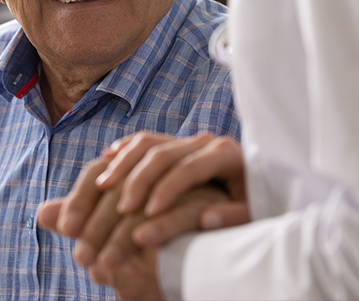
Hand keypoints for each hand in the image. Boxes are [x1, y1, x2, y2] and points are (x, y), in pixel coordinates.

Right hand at [99, 132, 249, 242]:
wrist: (254, 193)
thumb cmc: (254, 210)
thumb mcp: (251, 217)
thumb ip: (231, 218)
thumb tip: (205, 218)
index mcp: (226, 154)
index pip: (189, 168)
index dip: (168, 189)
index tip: (150, 213)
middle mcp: (205, 141)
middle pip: (163, 153)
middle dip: (139, 180)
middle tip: (123, 209)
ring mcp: (187, 140)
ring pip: (148, 143)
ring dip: (123, 164)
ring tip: (104, 186)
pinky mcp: (174, 145)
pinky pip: (144, 141)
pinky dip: (124, 151)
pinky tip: (106, 162)